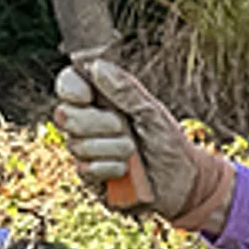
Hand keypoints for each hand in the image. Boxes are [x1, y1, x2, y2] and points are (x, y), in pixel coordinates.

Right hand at [54, 61, 232, 230]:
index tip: (86, 96)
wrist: (182, 182)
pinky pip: (85, 169)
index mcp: (101, 100)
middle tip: (124, 128)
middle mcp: (87, 123)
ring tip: (133, 151)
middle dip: (96, 123)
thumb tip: (97, 66)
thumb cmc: (168, 141)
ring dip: (109, 148)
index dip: (70, 88)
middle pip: (65, 115)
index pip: (68, 83)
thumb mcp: (151, 112)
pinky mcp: (90, 177)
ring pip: (76, 144)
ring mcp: (86, 150)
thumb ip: (125, 90)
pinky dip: (108, 168)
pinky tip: (125, 170)